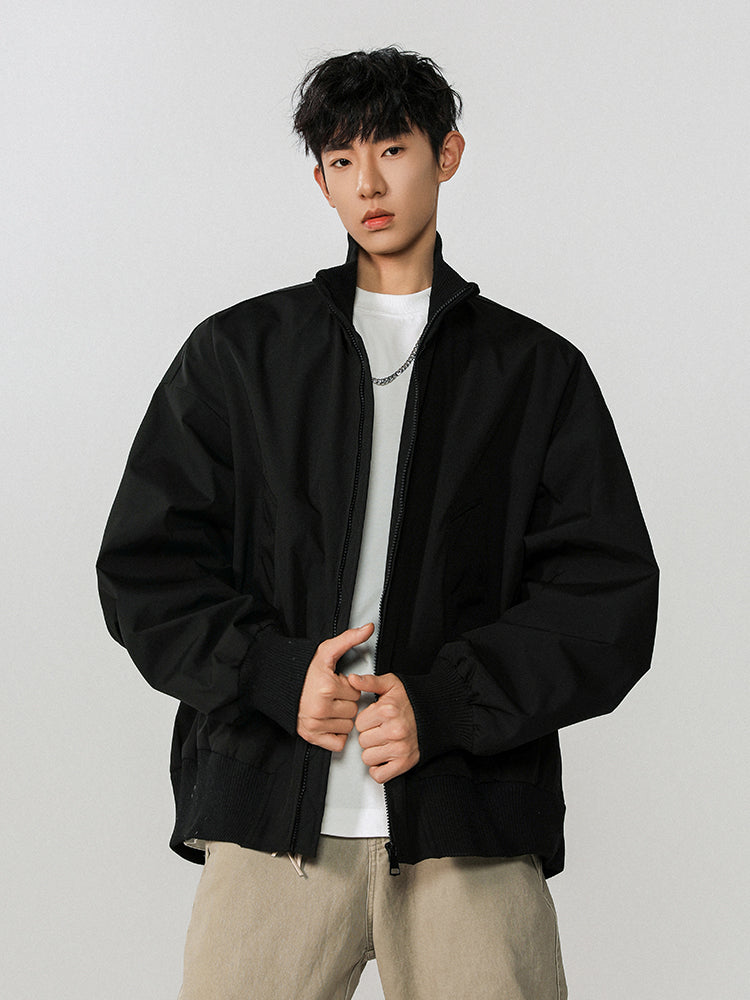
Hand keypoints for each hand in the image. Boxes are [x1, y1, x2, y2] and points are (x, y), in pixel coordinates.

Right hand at [297, 624, 373, 751]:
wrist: (279, 684)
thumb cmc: (304, 670)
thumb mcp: (327, 650)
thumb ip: (350, 638)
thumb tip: (369, 627)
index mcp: (327, 687)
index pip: (356, 693)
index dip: (348, 687)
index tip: (337, 683)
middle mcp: (321, 708)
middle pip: (353, 711)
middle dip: (346, 702)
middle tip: (333, 695)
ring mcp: (315, 724)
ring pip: (348, 727)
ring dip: (342, 718)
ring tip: (330, 707)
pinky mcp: (311, 736)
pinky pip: (338, 743)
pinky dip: (336, 735)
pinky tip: (329, 721)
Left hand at [348, 673, 419, 782]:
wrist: (437, 713)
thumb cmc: (412, 700)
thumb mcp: (391, 684)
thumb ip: (370, 681)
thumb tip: (353, 679)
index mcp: (387, 710)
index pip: (359, 724)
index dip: (366, 721)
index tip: (376, 718)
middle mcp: (394, 730)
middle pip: (362, 741)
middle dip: (369, 735)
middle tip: (381, 729)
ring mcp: (400, 748)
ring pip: (367, 758)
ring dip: (373, 751)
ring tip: (384, 741)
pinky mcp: (405, 763)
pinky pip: (379, 775)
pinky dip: (379, 769)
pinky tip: (384, 756)